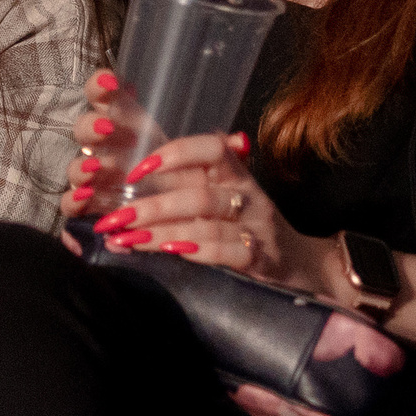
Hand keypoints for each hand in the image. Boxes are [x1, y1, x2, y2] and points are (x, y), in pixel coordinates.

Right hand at [61, 69, 160, 215]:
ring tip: (95, 168)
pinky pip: (70, 203)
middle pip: (84, 130)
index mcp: (115, 119)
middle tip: (106, 130)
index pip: (99, 95)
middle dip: (91, 128)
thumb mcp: (165, 136)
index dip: (99, 86)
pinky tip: (86, 197)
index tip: (110, 82)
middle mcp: (98, 144)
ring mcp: (90, 175)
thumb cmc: (164, 161)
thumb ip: (146, 119)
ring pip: (76, 168)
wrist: (171, 198)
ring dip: (82, 167)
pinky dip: (74, 201)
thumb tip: (130, 89)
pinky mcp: (87, 204)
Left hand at [83, 122, 318, 289]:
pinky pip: (230, 251)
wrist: (302, 267)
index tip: (137, 171)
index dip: (175, 154)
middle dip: (151, 206)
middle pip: (199, 193)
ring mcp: (257, 227)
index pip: (211, 148)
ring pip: (208, 222)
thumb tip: (121, 185)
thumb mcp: (221, 199)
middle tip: (113, 219)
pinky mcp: (263, 259)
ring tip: (128, 240)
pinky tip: (172, 253)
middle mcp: (247, 196)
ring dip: (163, 231)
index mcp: (234, 175)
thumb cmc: (246, 229)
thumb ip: (183, 186)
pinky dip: (199, 251)